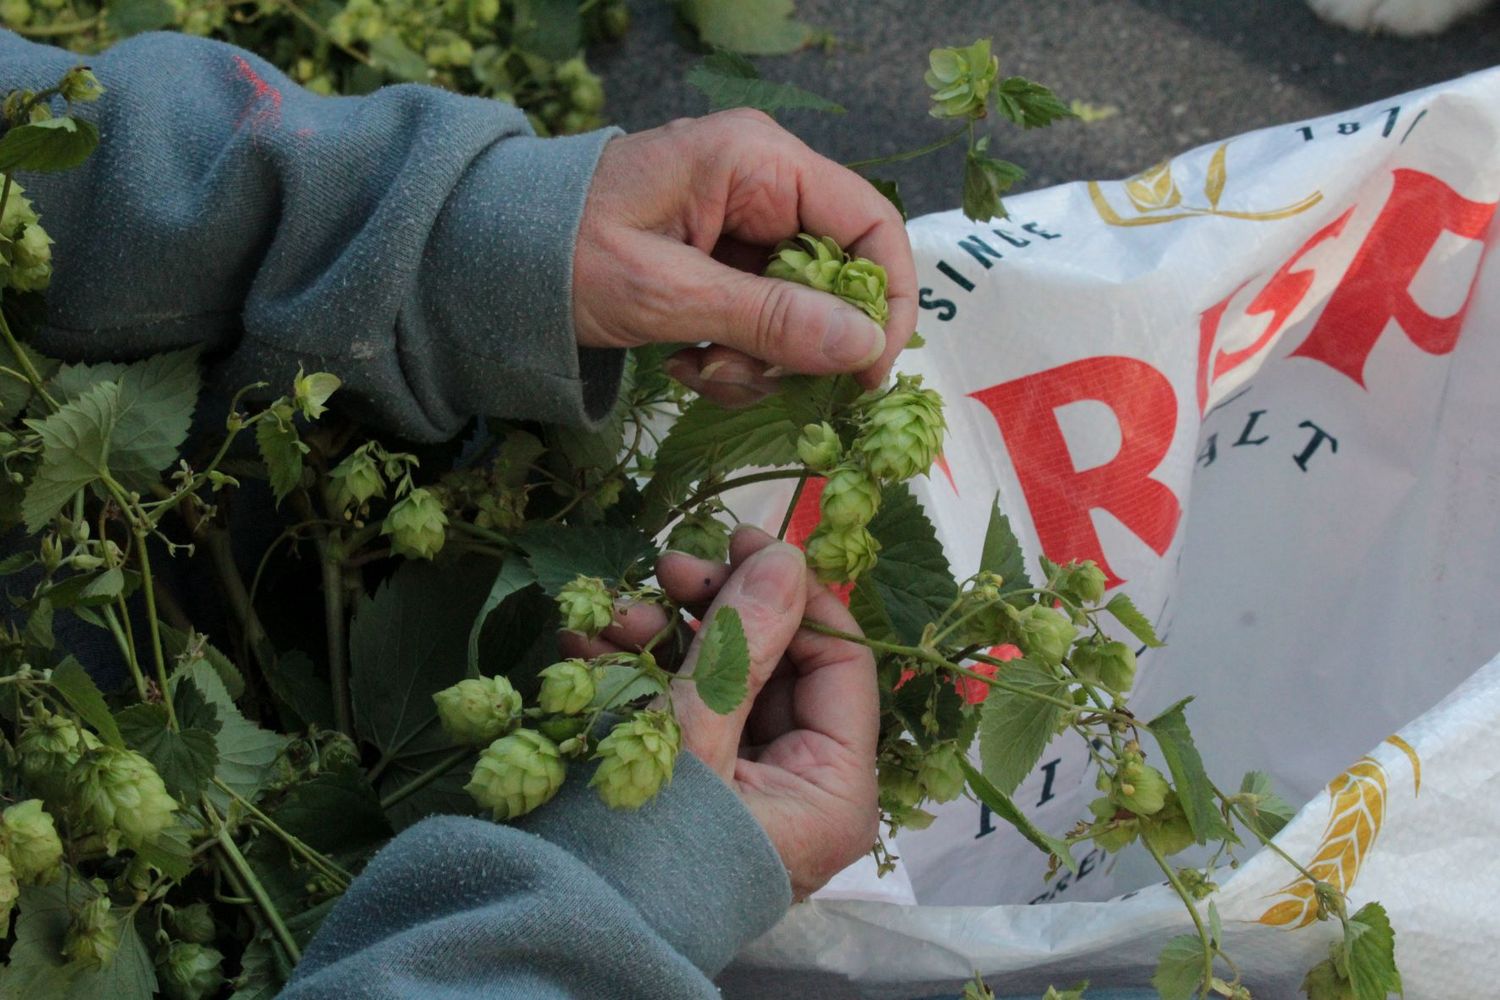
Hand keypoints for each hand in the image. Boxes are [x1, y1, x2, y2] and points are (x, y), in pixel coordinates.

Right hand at [561, 525, 879, 898]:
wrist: (556, 933)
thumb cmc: (645, 845)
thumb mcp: (695, 732)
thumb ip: (744, 641)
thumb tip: (788, 558)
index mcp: (835, 790)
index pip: (841, 661)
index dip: (793, 592)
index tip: (740, 539)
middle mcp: (802, 792)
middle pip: (776, 667)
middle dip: (712, 612)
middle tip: (664, 568)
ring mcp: (746, 792)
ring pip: (722, 683)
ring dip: (664, 639)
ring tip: (605, 615)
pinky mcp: (696, 793)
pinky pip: (684, 715)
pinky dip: (641, 678)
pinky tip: (588, 647)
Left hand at [572, 109, 916, 407]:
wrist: (486, 259)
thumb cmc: (561, 254)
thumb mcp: (666, 293)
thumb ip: (769, 318)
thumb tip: (865, 347)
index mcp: (757, 161)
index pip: (870, 224)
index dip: (885, 302)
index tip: (868, 373)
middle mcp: (762, 183)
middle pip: (839, 276)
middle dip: (800, 344)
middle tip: (742, 376)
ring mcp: (743, 223)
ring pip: (803, 310)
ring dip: (761, 360)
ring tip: (696, 367)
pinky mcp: (723, 261)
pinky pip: (764, 320)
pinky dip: (735, 356)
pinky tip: (683, 360)